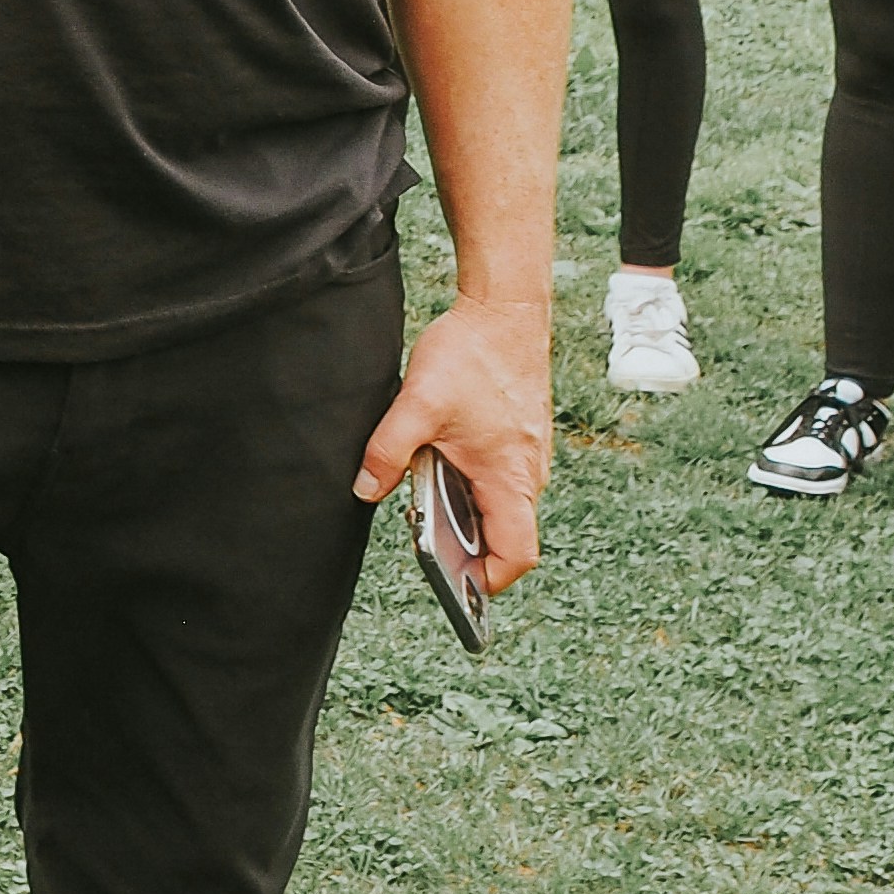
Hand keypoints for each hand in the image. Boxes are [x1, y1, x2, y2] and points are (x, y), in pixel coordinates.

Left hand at [354, 291, 552, 589]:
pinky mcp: (521, 439)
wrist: (505, 310)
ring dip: (468, 511)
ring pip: (502, 506)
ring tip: (427, 492)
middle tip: (427, 532)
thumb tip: (364, 491)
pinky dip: (473, 484)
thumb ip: (387, 452)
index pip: (517, 555)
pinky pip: (500, 479)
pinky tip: (441, 461)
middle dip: (469, 546)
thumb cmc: (471, 355)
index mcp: (510, 478)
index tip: (457, 582)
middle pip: (507, 535)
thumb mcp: (417, 406)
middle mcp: (529, 474)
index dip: (489, 580)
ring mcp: (528, 457)